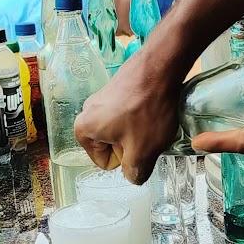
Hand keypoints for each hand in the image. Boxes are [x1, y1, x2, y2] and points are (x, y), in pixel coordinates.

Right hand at [73, 29, 188, 184]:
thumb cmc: (146, 109)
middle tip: (146, 130)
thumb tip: (133, 176)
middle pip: (112, 145)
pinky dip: (141, 114)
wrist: (160, 66)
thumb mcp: (142, 152)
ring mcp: (101, 98)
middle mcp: (87, 113)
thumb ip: (135, 172)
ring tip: (152, 117)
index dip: (126, 158)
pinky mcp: (116, 87)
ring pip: (122, 130)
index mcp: (83, 130)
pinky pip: (128, 113)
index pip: (105, 163)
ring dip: (139, 129)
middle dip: (131, 144)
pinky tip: (153, 106)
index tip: (136, 141)